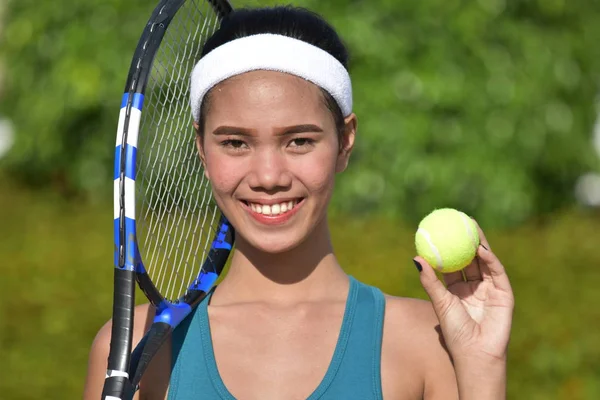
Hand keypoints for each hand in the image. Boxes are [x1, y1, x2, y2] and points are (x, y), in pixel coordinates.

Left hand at [414, 220, 513, 364]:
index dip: (449, 246)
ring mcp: (490, 289)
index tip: (442, 229)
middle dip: (467, 239)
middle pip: (471, 258)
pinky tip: (481, 249)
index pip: (453, 263)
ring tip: (472, 227)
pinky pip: (496, 272)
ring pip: (484, 262)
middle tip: (460, 220)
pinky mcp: (504, 293)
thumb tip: (416, 257)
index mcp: (457, 290)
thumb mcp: (440, 302)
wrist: (476, 353)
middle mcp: (474, 287)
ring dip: (479, 244)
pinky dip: (489, 260)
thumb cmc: (455, 331)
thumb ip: (430, 280)